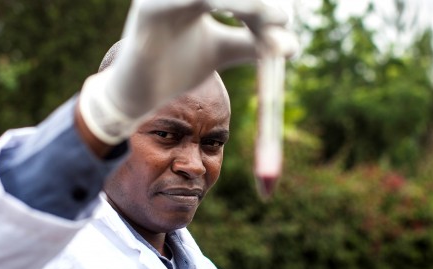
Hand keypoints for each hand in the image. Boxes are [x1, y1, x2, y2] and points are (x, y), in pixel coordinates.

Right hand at [79, 0, 297, 144]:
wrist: (139, 95)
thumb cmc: (176, 70)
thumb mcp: (222, 53)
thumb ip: (252, 44)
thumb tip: (293, 46)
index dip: (262, 1)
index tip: (286, 19)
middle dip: (258, 1)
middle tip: (283, 18)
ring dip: (246, 1)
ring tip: (273, 17)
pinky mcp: (151, 7)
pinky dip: (223, 2)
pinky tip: (244, 14)